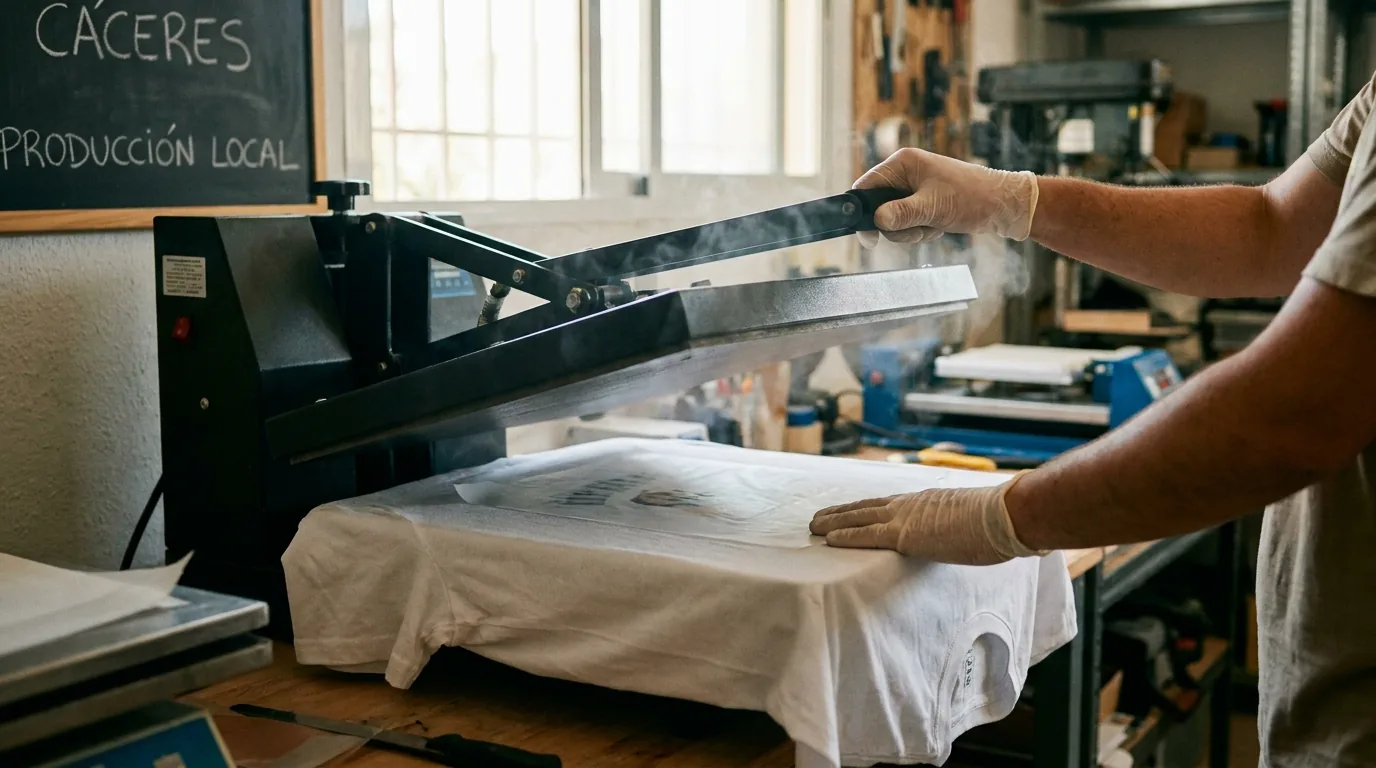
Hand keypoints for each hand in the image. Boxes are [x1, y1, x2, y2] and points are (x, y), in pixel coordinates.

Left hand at [808, 473, 1046, 564]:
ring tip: (813, 527)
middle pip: (866, 506)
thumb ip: (958, 527)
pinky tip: (828, 539)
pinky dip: (845, 535)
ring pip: (859, 517)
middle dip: (841, 512)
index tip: (848, 510)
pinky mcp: (905, 534)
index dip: (864, 508)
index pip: (887, 504)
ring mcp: (906, 517)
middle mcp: (910, 504)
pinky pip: (867, 534)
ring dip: (834, 521)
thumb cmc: (998, 522)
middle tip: (818, 517)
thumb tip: (966, 537)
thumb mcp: (971, 522)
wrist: (1004, 515)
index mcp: (925, 501)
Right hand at [854, 148, 1039, 246]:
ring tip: (934, 227)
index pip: (866, 186)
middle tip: (918, 230)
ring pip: (893, 219)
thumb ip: (901, 214)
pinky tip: (939, 226)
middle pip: (878, 207)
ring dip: (911, 230)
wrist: (1003, 205)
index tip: (869, 238)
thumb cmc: (971, 197)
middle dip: (896, 225)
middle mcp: (905, 172)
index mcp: (903, 163)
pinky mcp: (922, 201)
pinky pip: (908, 222)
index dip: (862, 213)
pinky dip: (920, 230)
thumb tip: (875, 222)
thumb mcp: (932, 208)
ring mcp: (914, 187)